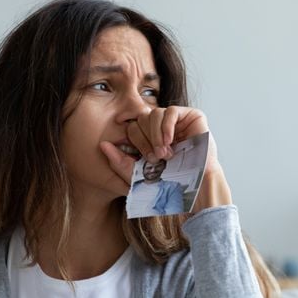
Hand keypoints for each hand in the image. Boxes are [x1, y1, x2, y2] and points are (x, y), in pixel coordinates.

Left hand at [100, 106, 231, 211]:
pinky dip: (166, 127)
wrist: (194, 185)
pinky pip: (170, 111)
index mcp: (149, 136)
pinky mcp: (192, 116)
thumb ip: (118, 161)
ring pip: (154, 113)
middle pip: (141, 118)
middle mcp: (162, 126)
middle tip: (157, 158)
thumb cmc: (170, 181)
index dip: (136, 142)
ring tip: (165, 153)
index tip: (146, 159)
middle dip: (146, 140)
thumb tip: (102, 145)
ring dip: (156, 135)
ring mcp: (177, 120)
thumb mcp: (138, 174)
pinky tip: (170, 141)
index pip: (132, 127)